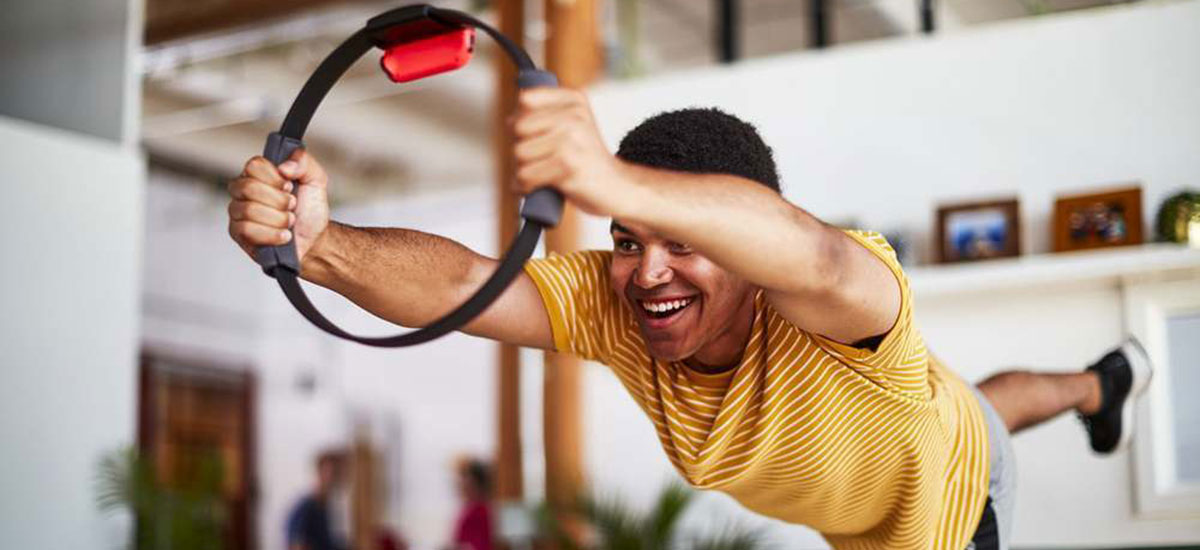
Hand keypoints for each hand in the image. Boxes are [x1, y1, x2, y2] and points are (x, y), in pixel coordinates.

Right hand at [227, 149, 330, 263]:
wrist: (314, 241)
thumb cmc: (309, 211)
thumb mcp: (316, 180)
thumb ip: (304, 161)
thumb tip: (284, 166)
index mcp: (259, 174)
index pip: (254, 165)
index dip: (275, 178)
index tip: (290, 186)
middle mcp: (244, 191)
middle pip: (248, 187)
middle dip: (279, 200)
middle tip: (292, 206)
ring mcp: (238, 212)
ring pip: (249, 209)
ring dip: (278, 218)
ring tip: (289, 222)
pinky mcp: (238, 233)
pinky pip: (247, 230)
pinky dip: (271, 234)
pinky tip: (282, 235)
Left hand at [511, 88, 631, 216]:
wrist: (617, 187)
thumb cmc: (586, 160)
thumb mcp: (571, 126)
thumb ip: (542, 116)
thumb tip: (509, 121)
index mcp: (574, 100)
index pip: (525, 99)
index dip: (520, 120)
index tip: (534, 136)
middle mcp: (574, 115)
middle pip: (518, 128)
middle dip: (521, 148)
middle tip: (540, 159)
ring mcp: (571, 140)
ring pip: (519, 153)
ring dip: (523, 170)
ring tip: (543, 173)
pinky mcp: (567, 166)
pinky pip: (526, 175)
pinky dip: (525, 186)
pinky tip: (539, 187)